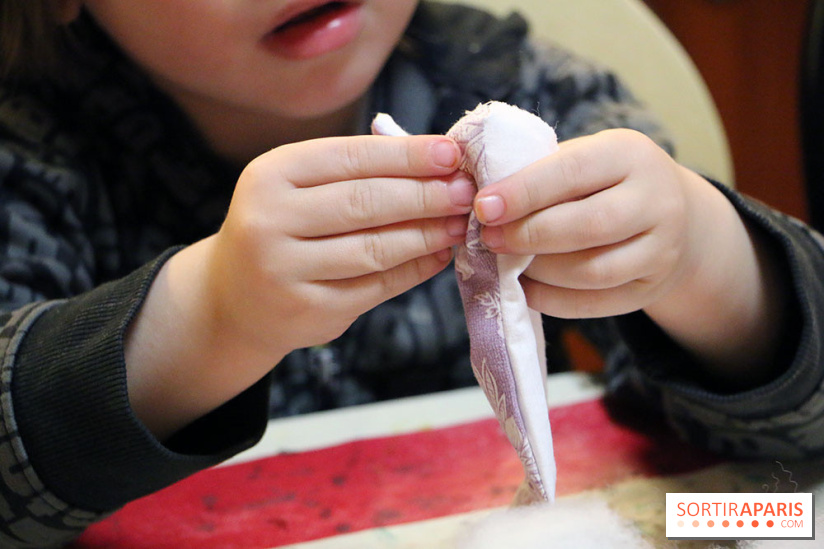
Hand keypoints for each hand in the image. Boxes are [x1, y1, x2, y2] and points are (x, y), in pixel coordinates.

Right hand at [204, 134, 472, 354]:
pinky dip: (415, 270)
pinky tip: (439, 256)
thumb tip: (438, 164)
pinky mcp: (309, 311)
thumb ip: (356, 173)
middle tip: (467, 191)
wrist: (235, 296)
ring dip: (427, 234)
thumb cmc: (281, 229)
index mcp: (270, 176)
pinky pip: (377, 287)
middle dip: (426, 195)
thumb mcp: (298, 188)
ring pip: (375, 249)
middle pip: (366, 203)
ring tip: (459, 223)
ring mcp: (285, 271)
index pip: (352, 158)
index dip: (408, 156)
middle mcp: (270, 221)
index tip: (452, 154)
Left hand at [472, 129, 786, 378]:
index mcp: (630, 154)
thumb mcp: (581, 158)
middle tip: (489, 240)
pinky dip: (552, 300)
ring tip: (505, 263)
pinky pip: (596, 303)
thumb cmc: (603, 180)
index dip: (524, 192)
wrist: (668, 213)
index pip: (573, 172)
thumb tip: (481, 200)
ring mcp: (661, 249)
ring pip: (593, 271)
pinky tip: (525, 288)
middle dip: (528, 235)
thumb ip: (538, 172)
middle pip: (588, 225)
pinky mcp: (651, 288)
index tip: (483, 207)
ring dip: (539, 271)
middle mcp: (657, 200)